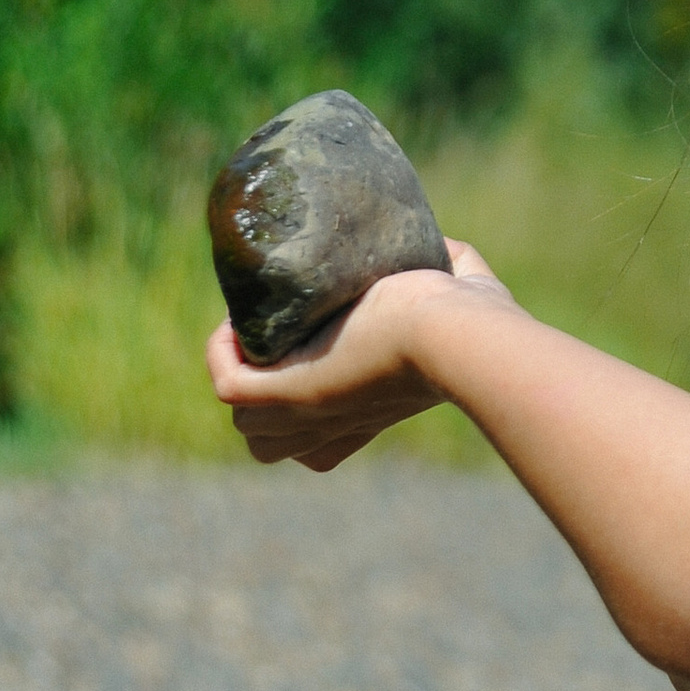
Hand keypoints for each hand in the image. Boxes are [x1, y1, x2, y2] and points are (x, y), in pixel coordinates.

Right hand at [205, 240, 512, 470]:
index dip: (301, 402)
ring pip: (248, 423)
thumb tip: (439, 247)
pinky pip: (229, 387)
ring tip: (253, 324)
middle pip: (272, 441)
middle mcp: (334, 424)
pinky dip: (220, 355)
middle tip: (274, 337)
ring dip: (237, 370)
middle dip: (261, 394)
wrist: (456, 333)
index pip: (317, 444)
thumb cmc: (469, 320)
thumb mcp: (457, 297)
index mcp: (367, 414)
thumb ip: (450, 271)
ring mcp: (309, 413)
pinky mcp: (292, 393)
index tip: (308, 345)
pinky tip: (237, 321)